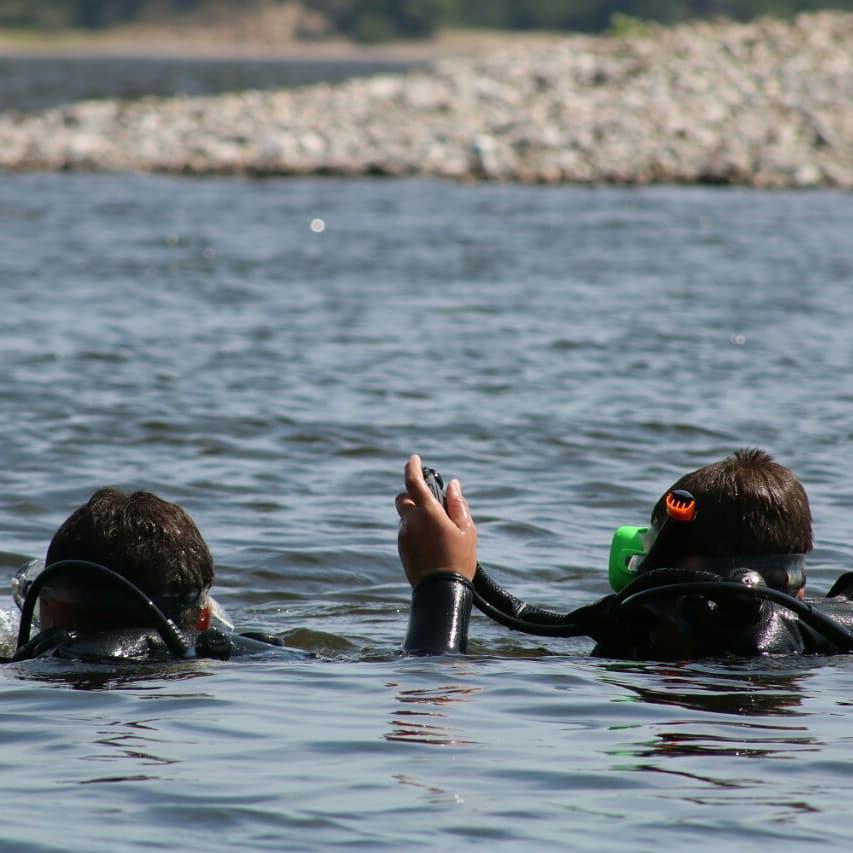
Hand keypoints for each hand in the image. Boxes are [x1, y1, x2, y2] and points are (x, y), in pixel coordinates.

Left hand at [395, 454, 477, 586]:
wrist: (441, 592)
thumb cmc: (459, 559)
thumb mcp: (466, 529)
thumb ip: (458, 504)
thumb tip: (453, 485)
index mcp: (428, 512)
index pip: (413, 481)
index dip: (412, 467)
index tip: (415, 458)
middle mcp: (411, 521)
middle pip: (404, 498)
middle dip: (413, 495)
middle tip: (432, 503)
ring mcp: (404, 536)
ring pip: (406, 517)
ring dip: (418, 516)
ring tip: (439, 532)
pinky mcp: (401, 549)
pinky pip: (407, 532)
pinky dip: (416, 530)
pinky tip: (432, 545)